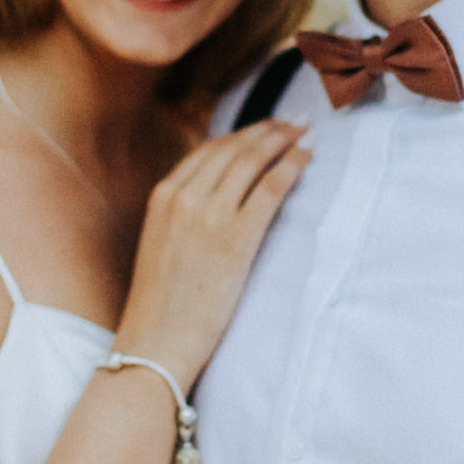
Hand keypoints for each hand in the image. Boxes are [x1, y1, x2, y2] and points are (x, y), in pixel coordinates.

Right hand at [114, 119, 311, 382]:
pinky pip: (269, 189)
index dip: (242, 134)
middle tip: (294, 121)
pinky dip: (292, 166)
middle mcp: (183, 197)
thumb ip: (182, 215)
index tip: (266, 127)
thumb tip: (216, 198)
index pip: (209, 149)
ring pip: (253, 161)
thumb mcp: (161, 244)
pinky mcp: (235, 239)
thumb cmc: (161, 304)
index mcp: (162, 196)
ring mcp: (209, 216)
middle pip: (233, 147)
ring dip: (283, 140)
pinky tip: (308, 158)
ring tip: (305, 133)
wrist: (155, 342)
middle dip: (268, 129)